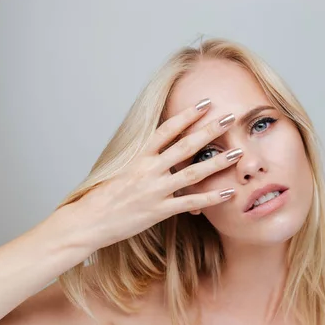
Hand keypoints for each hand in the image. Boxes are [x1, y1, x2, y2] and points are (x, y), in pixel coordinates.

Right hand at [70, 99, 241, 249]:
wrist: (86, 221)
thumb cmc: (102, 197)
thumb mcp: (120, 171)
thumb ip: (142, 160)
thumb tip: (159, 149)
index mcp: (138, 156)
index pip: (166, 129)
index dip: (186, 115)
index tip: (204, 102)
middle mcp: (148, 169)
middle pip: (185, 146)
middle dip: (209, 130)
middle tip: (230, 117)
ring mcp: (155, 190)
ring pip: (192, 172)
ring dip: (217, 162)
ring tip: (237, 152)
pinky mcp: (158, 210)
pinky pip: (190, 202)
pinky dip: (210, 197)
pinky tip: (228, 192)